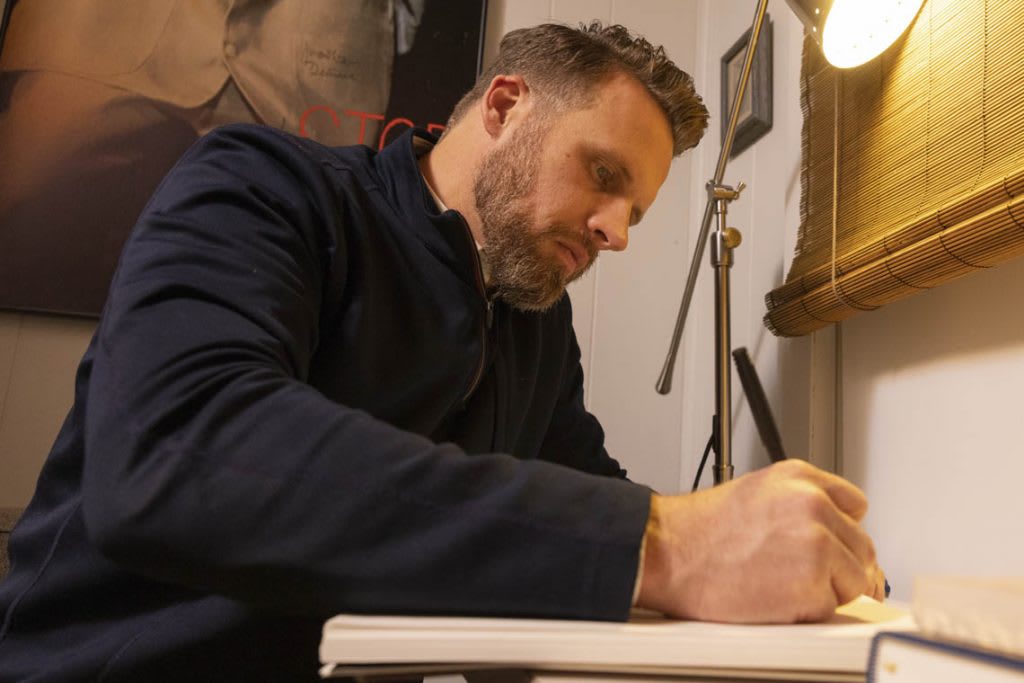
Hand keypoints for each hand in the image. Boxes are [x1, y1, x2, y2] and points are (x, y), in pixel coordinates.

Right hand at [635, 459, 882, 622]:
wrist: (669, 552)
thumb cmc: (700, 529)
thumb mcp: (757, 492)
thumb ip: (801, 504)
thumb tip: (834, 535)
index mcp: (800, 478)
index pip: (855, 506)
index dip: (841, 530)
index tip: (830, 544)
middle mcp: (813, 506)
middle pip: (861, 546)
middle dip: (839, 565)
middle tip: (800, 573)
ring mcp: (816, 546)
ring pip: (854, 579)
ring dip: (826, 588)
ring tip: (781, 582)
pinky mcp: (810, 587)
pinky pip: (830, 607)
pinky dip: (807, 610)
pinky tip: (775, 596)